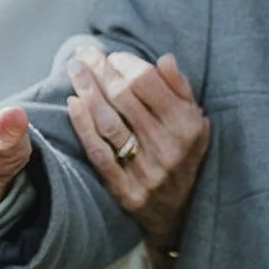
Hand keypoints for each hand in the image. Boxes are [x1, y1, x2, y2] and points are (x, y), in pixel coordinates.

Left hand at [65, 46, 209, 252]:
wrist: (179, 213)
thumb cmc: (184, 154)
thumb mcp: (195, 121)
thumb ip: (180, 88)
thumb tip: (163, 58)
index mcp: (187, 126)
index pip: (147, 82)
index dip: (125, 63)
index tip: (113, 56)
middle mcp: (168, 148)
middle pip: (124, 98)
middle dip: (100, 70)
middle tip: (85, 54)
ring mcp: (145, 171)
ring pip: (108, 122)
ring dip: (87, 91)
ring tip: (74, 69)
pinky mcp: (125, 190)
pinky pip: (99, 152)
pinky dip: (83, 126)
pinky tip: (73, 103)